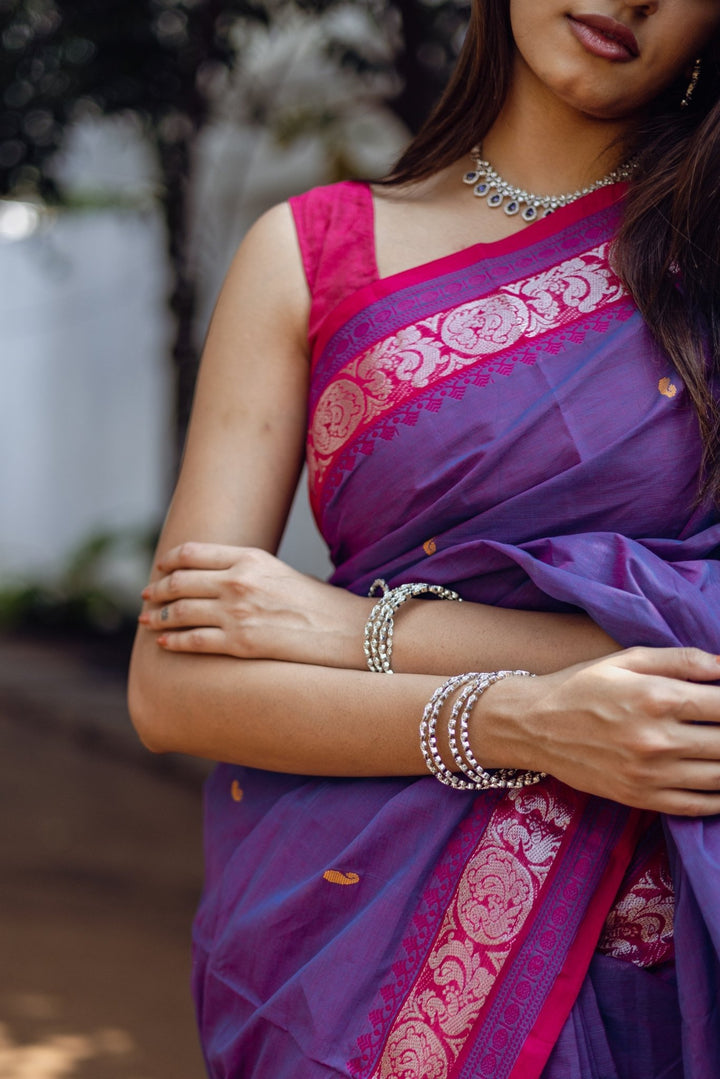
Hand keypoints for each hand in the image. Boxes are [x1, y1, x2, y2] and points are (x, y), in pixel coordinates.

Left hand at [139, 543, 370, 666]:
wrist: (348, 630)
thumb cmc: (321, 604)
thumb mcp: (282, 572)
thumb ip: (251, 571)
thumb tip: (224, 578)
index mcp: (250, 558)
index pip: (192, 553)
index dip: (169, 561)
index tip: (160, 568)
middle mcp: (238, 581)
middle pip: (179, 581)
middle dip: (156, 589)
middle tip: (146, 595)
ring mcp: (237, 613)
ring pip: (179, 612)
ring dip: (158, 617)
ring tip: (148, 621)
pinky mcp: (240, 644)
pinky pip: (193, 641)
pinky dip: (173, 642)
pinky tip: (164, 644)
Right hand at [482, 646, 719, 815]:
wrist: (532, 725)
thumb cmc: (580, 685)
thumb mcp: (626, 659)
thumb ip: (681, 660)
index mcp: (656, 697)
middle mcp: (657, 739)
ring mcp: (649, 774)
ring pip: (719, 776)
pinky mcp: (640, 798)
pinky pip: (696, 805)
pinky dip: (718, 798)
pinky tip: (718, 782)